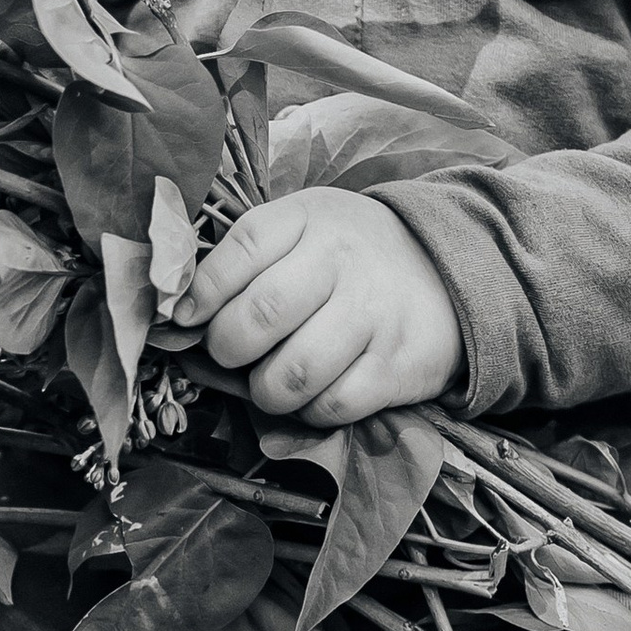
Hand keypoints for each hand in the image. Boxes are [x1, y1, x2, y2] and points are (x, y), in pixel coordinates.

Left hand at [177, 187, 462, 426]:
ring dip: (264, 389)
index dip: (202, 290)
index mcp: (309, 218)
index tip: (187, 317)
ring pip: (292, 372)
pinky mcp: (397, 367)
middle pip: (261, 314)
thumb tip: (181, 312)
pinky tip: (312, 394)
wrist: (449, 273)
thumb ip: (246, 258)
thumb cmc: (352, 257)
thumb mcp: (304, 230)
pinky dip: (309, 411)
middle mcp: (342, 261)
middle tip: (231, 352)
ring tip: (269, 381)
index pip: (242, 248)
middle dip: (227, 347)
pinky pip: (332, 405)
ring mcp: (373, 315)